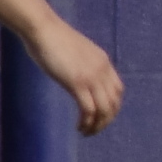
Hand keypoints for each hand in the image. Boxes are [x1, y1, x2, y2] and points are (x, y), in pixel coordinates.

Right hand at [34, 20, 126, 137]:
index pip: (118, 90)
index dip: (112, 106)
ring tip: (86, 132)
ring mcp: (91, 77)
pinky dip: (86, 123)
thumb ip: (83, 65)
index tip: (101, 115)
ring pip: (104, 110)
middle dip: (106, 120)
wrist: (43, 29)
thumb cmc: (53, 39)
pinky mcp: (77, 83)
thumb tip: (79, 76)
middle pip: (114, 103)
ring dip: (97, 126)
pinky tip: (79, 127)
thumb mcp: (76, 53)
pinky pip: (88, 110)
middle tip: (93, 129)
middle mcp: (102, 70)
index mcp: (104, 62)